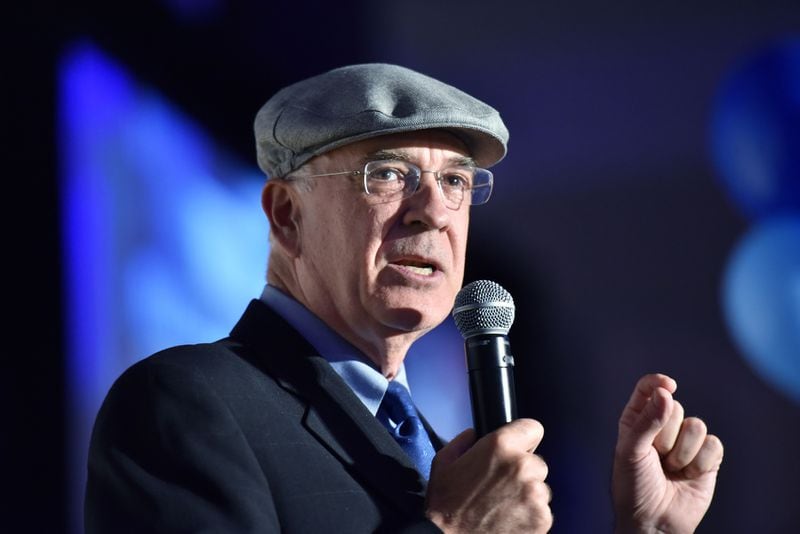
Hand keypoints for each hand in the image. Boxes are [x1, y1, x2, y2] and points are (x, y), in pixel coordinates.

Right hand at [425, 419, 551, 532]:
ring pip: (541, 488)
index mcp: (500, 445)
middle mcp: (522, 466)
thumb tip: (474, 435)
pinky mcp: (542, 518)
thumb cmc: (445, 504)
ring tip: (503, 507)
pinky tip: (509, 520)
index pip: (533, 428)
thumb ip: (463, 442)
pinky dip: (530, 516)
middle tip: (501, 487)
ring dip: (528, 495)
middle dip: (523, 472)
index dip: (524, 439)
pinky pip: (543, 511)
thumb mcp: (444, 461)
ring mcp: (535, 494)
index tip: (518, 450)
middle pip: (537, 462)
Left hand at [612, 374, 723, 533]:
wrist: (654, 521)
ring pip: (696, 425)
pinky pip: (713, 444)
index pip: (649, 388)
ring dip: (682, 453)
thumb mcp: (631, 450)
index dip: (659, 383)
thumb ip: (647, 421)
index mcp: (637, 419)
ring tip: (670, 469)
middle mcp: (662, 426)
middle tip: (655, 457)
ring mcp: (686, 441)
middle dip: (665, 435)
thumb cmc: (634, 485)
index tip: (669, 386)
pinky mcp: (707, 458)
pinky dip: (700, 463)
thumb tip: (666, 393)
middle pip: (675, 407)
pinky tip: (688, 476)